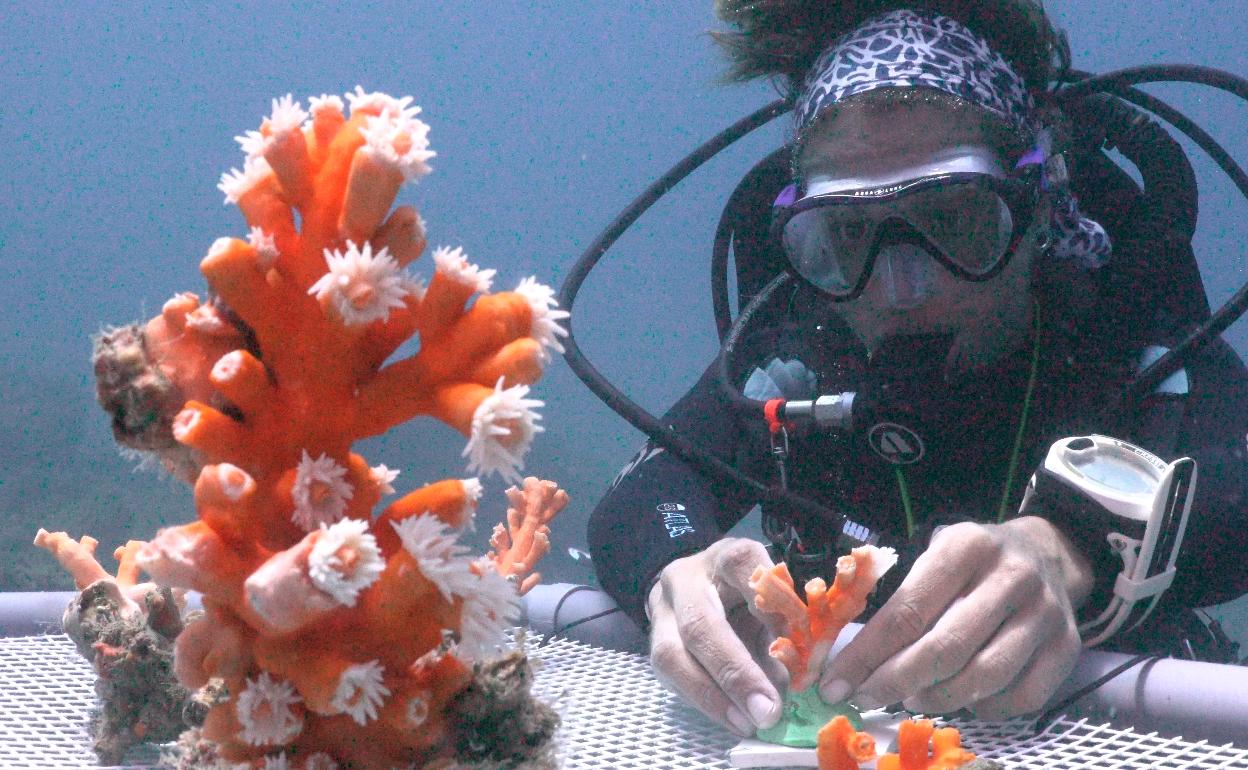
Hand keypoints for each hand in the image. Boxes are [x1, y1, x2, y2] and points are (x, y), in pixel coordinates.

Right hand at [647, 537, 784, 735]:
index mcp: (727, 558)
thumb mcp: (772, 595)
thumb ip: (785, 627)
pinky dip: (704, 703)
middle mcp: (687, 580)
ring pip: (673, 654)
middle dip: (734, 671)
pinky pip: (670, 677)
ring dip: (712, 696)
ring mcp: (663, 611)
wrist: (697, 584)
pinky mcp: (653, 643)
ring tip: (746, 723)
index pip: (744, 568)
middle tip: (766, 711)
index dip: (770, 607)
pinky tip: (732, 719)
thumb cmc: (747, 593)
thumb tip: (803, 677)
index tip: (798, 645)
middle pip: (700, 623)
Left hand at [818, 517, 1093, 718]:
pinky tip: (963, 701)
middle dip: (896, 681)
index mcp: (967, 547)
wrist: (1046, 552)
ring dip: (938, 698)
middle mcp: (1011, 577)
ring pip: (984, 677)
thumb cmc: (972, 560)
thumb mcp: (934, 554)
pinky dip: (986, 709)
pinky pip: (1023, 696)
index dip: (868, 654)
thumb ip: (900, 597)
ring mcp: (1045, 614)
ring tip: (912, 697)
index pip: (908, 610)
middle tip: (867, 698)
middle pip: (945, 648)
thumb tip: (854, 660)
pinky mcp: (1068, 646)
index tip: (838, 683)